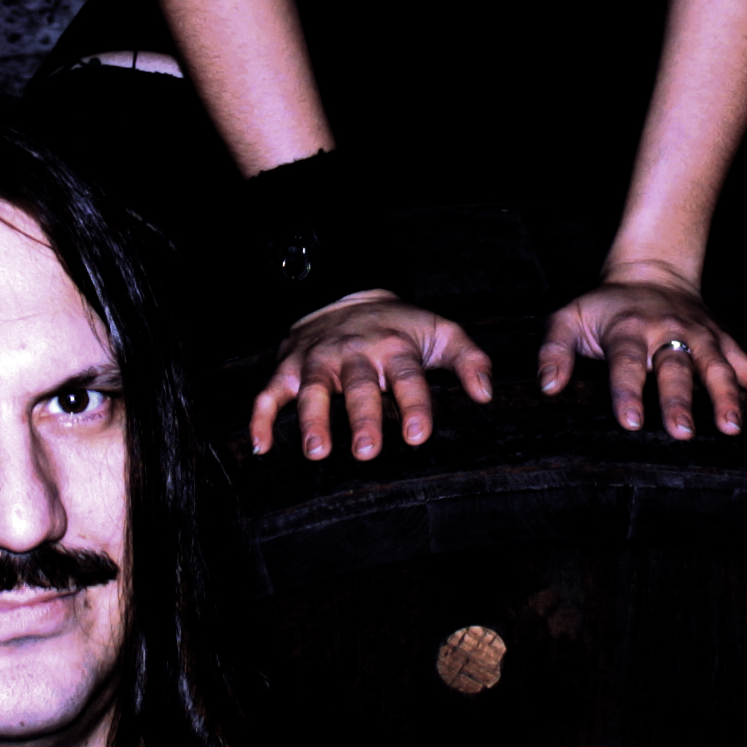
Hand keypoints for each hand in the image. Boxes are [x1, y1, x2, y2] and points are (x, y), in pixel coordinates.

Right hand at [251, 293, 496, 460]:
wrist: (347, 295)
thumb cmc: (400, 326)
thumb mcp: (441, 333)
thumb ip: (469, 360)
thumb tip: (485, 394)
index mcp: (394, 347)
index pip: (407, 377)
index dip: (414, 405)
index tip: (418, 436)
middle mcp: (354, 354)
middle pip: (358, 387)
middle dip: (362, 418)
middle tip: (367, 451)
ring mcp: (318, 361)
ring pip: (313, 390)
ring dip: (313, 420)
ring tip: (317, 451)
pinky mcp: (289, 369)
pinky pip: (269, 394)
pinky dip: (260, 419)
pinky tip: (261, 447)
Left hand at [537, 265, 746, 438]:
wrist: (650, 270)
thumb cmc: (604, 307)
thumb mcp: (568, 318)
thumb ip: (553, 351)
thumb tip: (548, 388)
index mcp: (628, 330)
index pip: (626, 361)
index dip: (627, 390)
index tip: (630, 421)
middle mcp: (668, 331)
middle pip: (675, 367)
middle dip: (678, 400)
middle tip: (681, 434)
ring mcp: (700, 336)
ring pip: (716, 366)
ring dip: (726, 396)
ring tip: (732, 428)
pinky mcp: (723, 341)